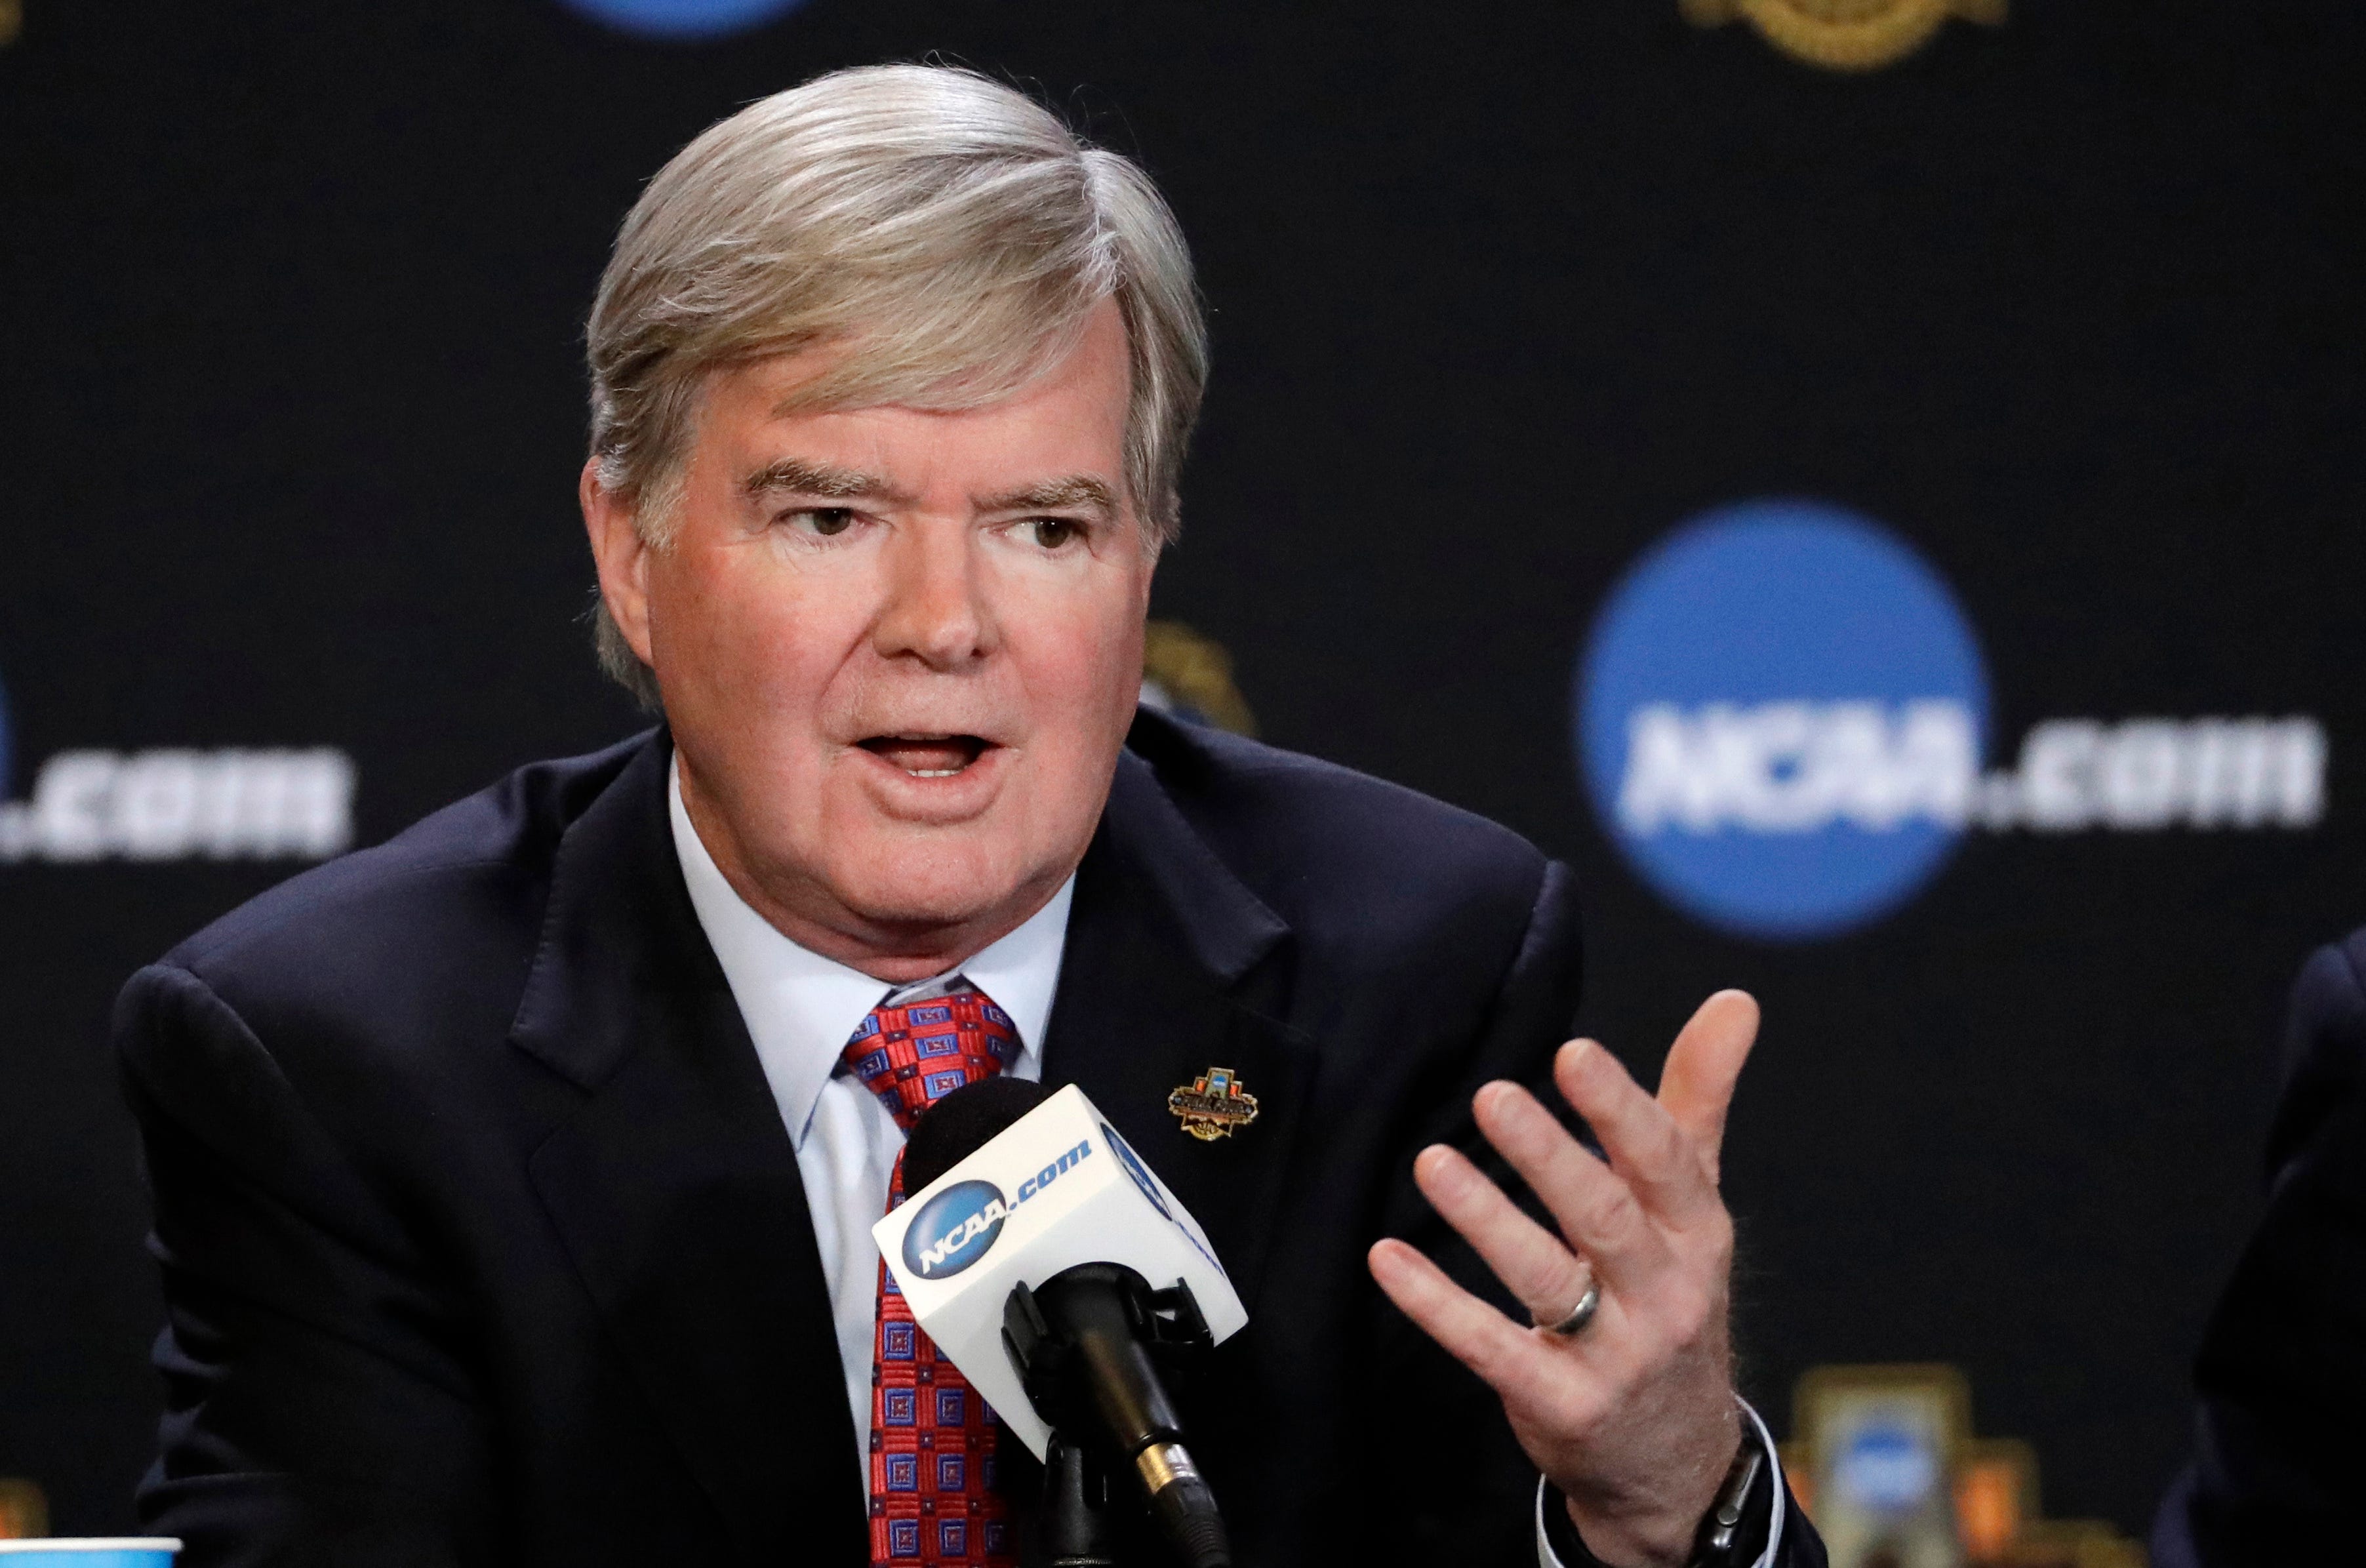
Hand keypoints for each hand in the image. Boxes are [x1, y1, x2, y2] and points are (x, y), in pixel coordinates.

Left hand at [1367, 991, 1760, 1567]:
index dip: (1621, 1109)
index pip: (1665, 1163)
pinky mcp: (1562, 1407)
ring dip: (1487, 1221)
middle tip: (1492, 1097)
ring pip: (1548, 1281)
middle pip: (1606, 1218)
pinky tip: (1387, 1261)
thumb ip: (1698, 1100)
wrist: (1677, 1460)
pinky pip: (1493, 1351)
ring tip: (1431, 1162)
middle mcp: (1665, 1294)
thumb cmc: (1672, 1298)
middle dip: (1551, 1158)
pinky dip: (1438, 1306)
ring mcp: (1616, 1357)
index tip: (1574, 1052)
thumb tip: (1735, 1000)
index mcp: (1696, 1233)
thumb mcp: (1695, 1204)